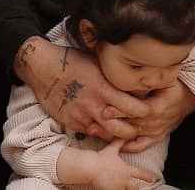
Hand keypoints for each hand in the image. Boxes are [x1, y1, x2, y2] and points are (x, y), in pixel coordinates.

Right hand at [14, 38, 148, 140]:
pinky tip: (105, 127)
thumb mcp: (97, 62)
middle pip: (122, 128)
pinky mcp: (72, 123)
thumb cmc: (72, 60)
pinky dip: (100, 132)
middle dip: (134, 130)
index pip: (132, 107)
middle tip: (141, 125)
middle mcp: (94, 106)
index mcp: (103, 88)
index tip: (151, 109)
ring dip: (118, 134)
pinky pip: (91, 133)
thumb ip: (114, 75)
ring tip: (126, 129)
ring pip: (107, 135)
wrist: (43, 68)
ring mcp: (82, 117)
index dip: (144, 111)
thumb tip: (135, 78)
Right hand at [92, 139, 155, 189]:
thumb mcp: (112, 149)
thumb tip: (126, 134)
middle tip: (140, 187)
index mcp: (127, 170)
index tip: (153, 178)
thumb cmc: (102, 158)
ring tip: (128, 188)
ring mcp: (118, 187)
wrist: (92, 167)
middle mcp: (125, 180)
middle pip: (136, 187)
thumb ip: (120, 142)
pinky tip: (116, 188)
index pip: (141, 174)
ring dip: (127, 189)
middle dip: (138, 187)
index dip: (148, 176)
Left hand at [98, 81, 194, 152]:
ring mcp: (156, 132)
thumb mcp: (166, 79)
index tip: (105, 110)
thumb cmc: (175, 85)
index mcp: (159, 107)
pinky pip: (140, 146)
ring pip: (132, 136)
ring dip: (113, 135)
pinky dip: (127, 147)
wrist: (188, 99)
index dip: (121, 111)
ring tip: (96, 132)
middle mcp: (157, 122)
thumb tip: (134, 74)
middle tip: (92, 123)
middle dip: (111, 124)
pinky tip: (112, 144)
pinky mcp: (156, 137)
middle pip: (131, 125)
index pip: (138, 111)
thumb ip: (150, 79)